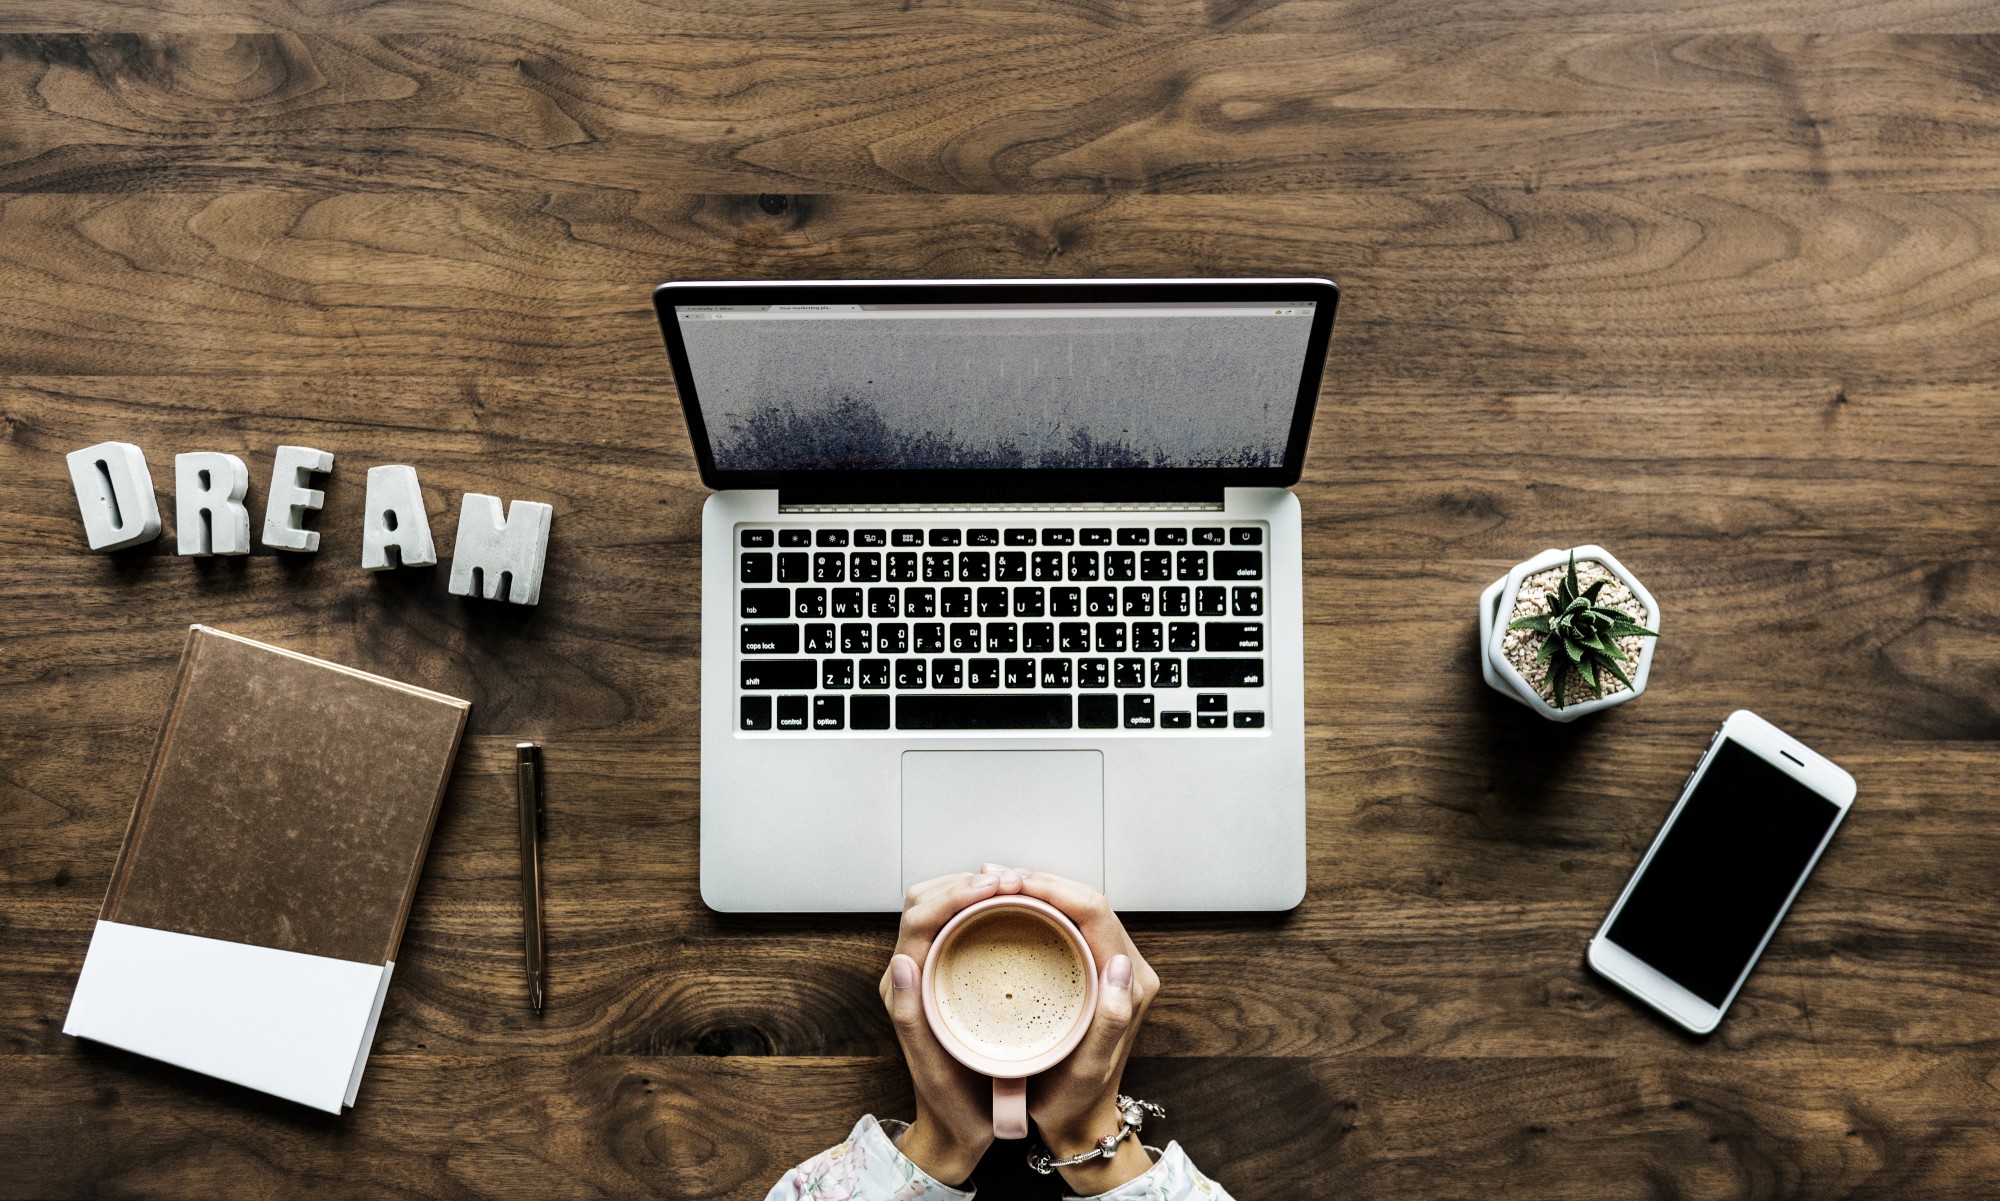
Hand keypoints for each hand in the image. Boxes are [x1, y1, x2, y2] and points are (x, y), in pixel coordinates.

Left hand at [880, 871, 1003, 1184]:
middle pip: (927, 900)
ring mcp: (927, 973)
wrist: (954, 1133)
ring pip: (942, 907)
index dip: (957, 894)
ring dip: (974, 889)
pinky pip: (958, 925)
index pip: (920, 917)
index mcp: (902, 987)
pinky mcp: (946, 977)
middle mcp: (909, 973)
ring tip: (1018, 887)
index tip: (997, 888)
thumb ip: (910, 1018)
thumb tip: (901, 960)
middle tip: (1016, 881)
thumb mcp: (933, 1068)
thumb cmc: (950, 1106)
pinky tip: (1013, 910)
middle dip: (967, 881)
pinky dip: (982, 907)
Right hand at [984, 865, 1160, 1193]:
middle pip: (1086, 901)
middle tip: (989, 877)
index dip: (1052, 887)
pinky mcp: (1095, 972)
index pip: (1094, 912)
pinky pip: (1069, 924)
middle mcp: (1127, 968)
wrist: (1079, 1123)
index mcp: (1130, 982)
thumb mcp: (1091, 1068)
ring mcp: (1112, 968)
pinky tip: (1007, 906)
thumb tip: (1119, 964)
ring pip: (1077, 908)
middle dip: (1040, 880)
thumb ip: (1113, 1019)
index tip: (1009, 882)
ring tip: (992, 885)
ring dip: (1038, 889)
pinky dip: (1039, 907)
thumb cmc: (1076, 1101)